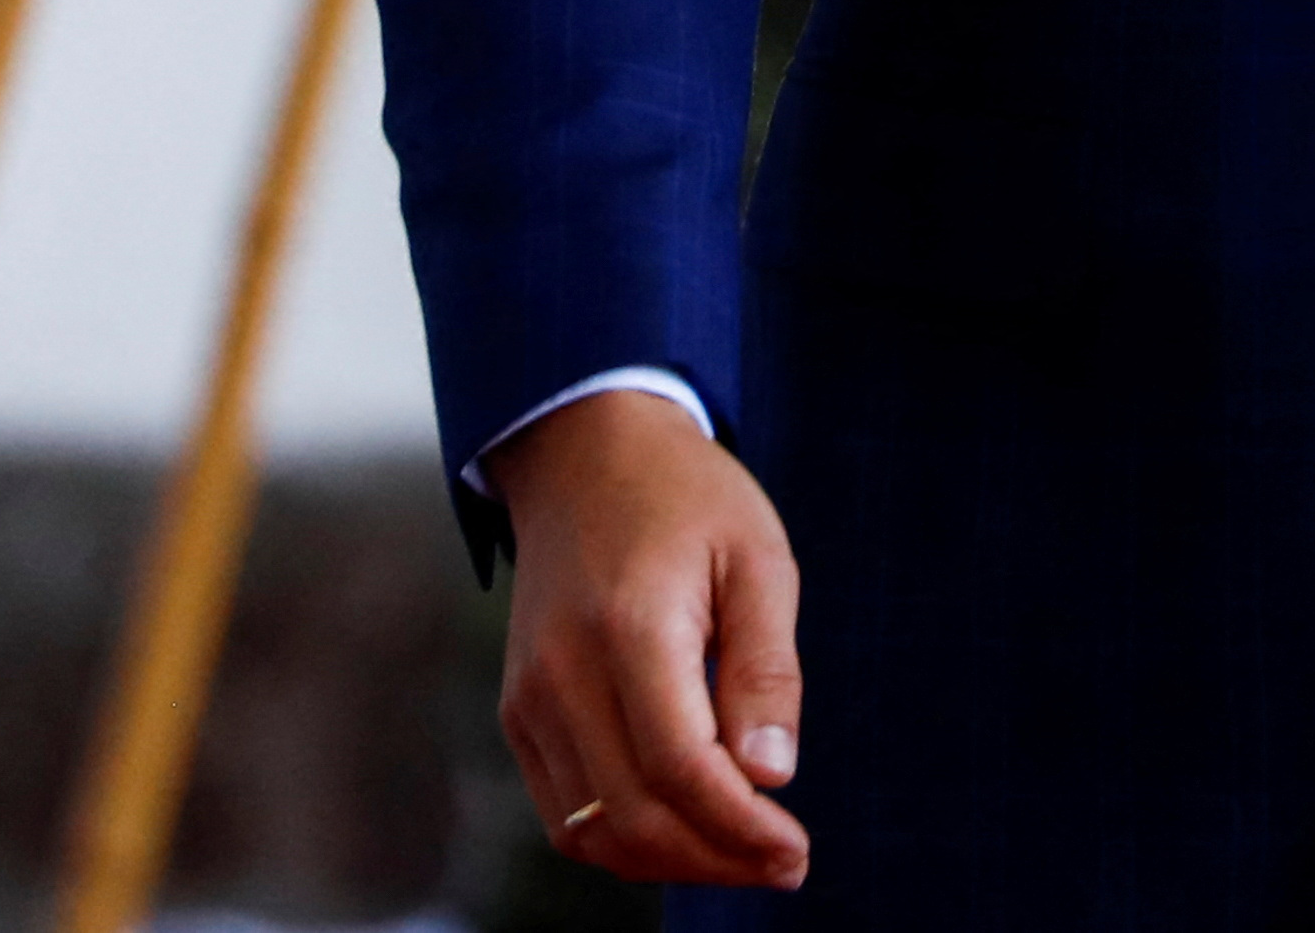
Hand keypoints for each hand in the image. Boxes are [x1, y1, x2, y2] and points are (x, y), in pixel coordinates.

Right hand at [483, 386, 809, 893]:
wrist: (582, 450)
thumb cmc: (685, 497)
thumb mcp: (758, 558)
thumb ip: (766, 669)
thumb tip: (771, 776)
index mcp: (629, 625)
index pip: (681, 768)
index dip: (742, 829)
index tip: (796, 849)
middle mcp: (562, 670)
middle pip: (635, 817)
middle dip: (718, 860)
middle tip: (784, 862)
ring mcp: (529, 696)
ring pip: (593, 834)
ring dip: (673, 864)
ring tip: (741, 850)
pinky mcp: (519, 712)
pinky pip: (565, 817)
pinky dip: (624, 843)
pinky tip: (684, 828)